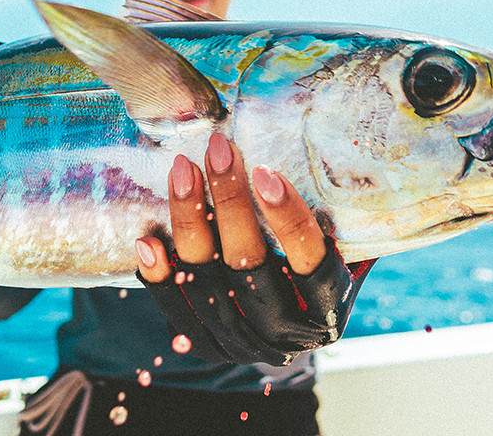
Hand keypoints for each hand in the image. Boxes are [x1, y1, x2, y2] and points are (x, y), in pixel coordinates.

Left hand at [134, 133, 370, 365]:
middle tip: (219, 152)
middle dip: (231, 204)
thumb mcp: (343, 250)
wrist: (285, 331)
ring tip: (183, 172)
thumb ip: (337, 217)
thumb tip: (335, 147)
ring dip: (190, 223)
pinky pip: (175, 310)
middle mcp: (285, 334)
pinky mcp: (205, 345)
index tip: (267, 173)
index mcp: (327, 310)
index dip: (290, 221)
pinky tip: (149, 238)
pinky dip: (159, 275)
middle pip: (250, 268)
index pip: (312, 265)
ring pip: (206, 283)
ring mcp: (242, 343)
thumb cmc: (315, 272)